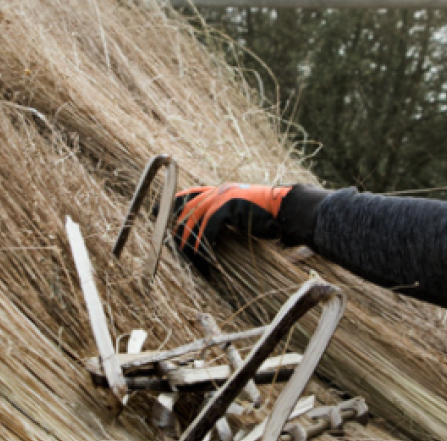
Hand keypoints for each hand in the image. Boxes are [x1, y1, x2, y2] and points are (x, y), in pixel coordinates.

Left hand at [171, 184, 292, 252]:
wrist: (287, 210)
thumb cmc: (269, 217)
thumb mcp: (243, 215)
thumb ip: (226, 219)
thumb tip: (210, 235)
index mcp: (221, 191)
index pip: (189, 195)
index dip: (173, 205)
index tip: (159, 214)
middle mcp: (219, 191)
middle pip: (187, 208)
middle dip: (176, 227)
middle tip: (170, 245)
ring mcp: (224, 196)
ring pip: (196, 219)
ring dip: (190, 240)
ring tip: (186, 256)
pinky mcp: (229, 206)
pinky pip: (209, 226)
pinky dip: (204, 242)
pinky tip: (203, 253)